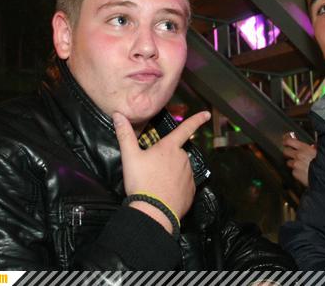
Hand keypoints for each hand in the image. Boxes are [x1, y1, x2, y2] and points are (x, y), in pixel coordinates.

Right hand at [113, 111, 210, 232]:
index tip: (206, 114)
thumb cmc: (141, 181)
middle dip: (166, 159)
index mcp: (169, 148)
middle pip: (176, 154)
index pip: (185, 128)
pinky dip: (176, 187)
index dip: (196, 120)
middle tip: (151, 171)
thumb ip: (125, 135)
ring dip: (171, 173)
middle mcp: (183, 158)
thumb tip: (118, 114)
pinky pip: (184, 185)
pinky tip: (165, 193)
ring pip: (180, 169)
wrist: (154, 211)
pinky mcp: (191, 191)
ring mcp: (189, 175)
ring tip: (156, 183)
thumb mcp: (130, 157)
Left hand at [282, 132, 316, 186]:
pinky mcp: (296, 174)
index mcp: (304, 148)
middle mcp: (298, 156)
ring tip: (300, 164)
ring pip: (288, 162)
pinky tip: (303, 171)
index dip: (286, 140)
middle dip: (288, 152)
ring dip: (293, 162)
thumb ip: (315, 145)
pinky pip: (293, 171)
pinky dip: (296, 171)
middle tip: (291, 152)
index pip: (289, 141)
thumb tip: (315, 139)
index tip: (286, 141)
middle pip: (285, 151)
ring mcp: (296, 165)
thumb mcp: (321, 151)